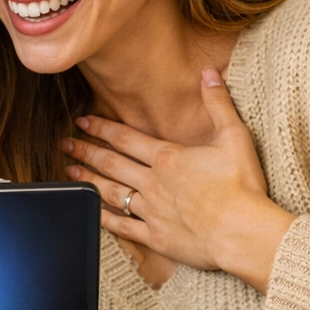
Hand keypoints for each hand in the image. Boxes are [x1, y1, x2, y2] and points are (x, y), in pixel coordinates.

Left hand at [60, 67, 295, 292]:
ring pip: (111, 192)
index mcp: (167, 158)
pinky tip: (90, 211)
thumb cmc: (242, 186)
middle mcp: (152, 183)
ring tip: (70, 172)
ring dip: (88, 180)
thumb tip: (208, 72)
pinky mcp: (155, 237)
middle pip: (111, 163)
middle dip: (85, 151)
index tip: (83, 122)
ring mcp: (151, 211)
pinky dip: (103, 218)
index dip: (101, 128)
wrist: (244, 233)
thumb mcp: (234, 137)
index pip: (125, 138)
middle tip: (65, 144)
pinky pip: (122, 227)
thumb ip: (218, 103)